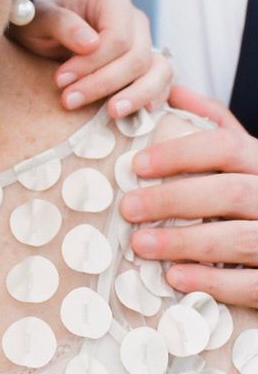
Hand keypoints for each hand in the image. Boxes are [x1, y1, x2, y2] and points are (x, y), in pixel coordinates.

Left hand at [11, 0, 172, 116]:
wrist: (45, 36)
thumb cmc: (41, 24)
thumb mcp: (39, 20)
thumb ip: (61, 24)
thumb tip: (90, 43)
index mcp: (112, 0)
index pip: (117, 37)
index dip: (92, 63)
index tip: (61, 80)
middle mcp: (135, 19)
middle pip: (136, 57)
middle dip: (104, 83)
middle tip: (69, 101)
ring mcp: (146, 42)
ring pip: (158, 70)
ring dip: (136, 96)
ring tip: (111, 113)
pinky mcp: (149, 65)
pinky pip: (163, 82)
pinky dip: (154, 98)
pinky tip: (134, 114)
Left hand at [120, 84, 257, 306]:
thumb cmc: (254, 189)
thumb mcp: (243, 151)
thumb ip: (212, 120)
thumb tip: (172, 89)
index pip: (225, 146)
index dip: (180, 153)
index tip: (136, 164)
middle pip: (228, 193)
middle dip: (173, 200)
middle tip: (127, 207)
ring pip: (239, 239)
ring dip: (184, 242)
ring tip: (139, 244)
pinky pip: (252, 284)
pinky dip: (212, 282)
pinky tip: (175, 278)